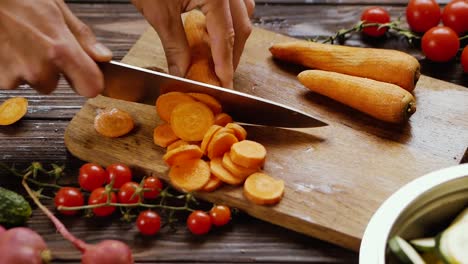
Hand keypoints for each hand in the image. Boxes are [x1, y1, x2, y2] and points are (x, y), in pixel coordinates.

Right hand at [0, 0, 112, 96]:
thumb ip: (82, 37)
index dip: (89, 80)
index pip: (90, 87)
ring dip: (27, 68)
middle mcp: (39, 68)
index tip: (85, 73)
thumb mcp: (56, 9)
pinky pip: (11, 80)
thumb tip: (103, 57)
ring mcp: (16, 76)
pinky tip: (5, 46)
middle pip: (54, 85)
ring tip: (18, 41)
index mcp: (60, 50)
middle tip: (37, 43)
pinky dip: (9, 67)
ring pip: (31, 81)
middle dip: (49, 69)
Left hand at [132, 0, 254, 87]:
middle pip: (241, 26)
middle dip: (232, 54)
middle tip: (221, 77)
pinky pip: (234, 3)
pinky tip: (214, 32)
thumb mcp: (158, 12)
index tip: (225, 85)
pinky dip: (227, 21)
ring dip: (233, 38)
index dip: (225, 65)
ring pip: (242, 13)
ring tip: (218, 57)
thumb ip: (175, 45)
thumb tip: (181, 72)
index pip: (226, 36)